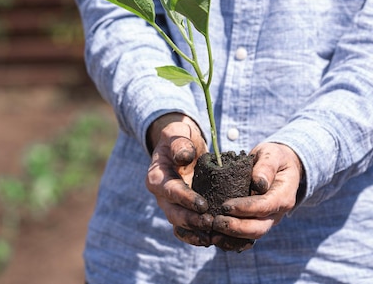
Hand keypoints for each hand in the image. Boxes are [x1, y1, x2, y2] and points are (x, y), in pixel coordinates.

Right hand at [145, 113, 213, 245]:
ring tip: (214, 237)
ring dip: (196, 233)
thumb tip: (184, 157)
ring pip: (180, 226)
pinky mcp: (182, 212)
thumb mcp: (178, 133)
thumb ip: (180, 143)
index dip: (185, 199)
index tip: (203, 204)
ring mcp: (171, 206)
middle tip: (211, 223)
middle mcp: (161, 195)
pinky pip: (187, 230)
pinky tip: (215, 240)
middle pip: (173, 213)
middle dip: (191, 221)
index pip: (170, 191)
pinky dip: (198, 237)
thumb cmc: (179, 137)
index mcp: (157, 176)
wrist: (181, 147)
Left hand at [211, 142, 303, 246]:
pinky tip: (215, 237)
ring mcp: (267, 220)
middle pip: (259, 228)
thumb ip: (266, 166)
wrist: (280, 166)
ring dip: (232, 238)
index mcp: (283, 196)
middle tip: (215, 222)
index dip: (245, 209)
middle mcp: (276, 213)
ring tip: (212, 233)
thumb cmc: (273, 157)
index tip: (225, 206)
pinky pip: (246, 238)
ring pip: (252, 236)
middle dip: (236, 228)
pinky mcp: (257, 222)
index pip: (265, 206)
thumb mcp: (271, 154)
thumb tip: (258, 183)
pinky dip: (231, 241)